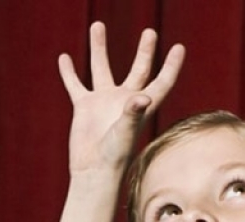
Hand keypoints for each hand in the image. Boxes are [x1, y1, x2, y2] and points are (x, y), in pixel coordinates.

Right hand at [58, 22, 184, 174]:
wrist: (93, 172)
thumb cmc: (114, 157)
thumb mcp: (125, 133)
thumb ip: (133, 113)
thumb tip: (141, 96)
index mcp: (141, 106)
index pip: (161, 81)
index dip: (171, 65)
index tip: (179, 47)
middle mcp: (124, 100)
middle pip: (139, 70)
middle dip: (145, 51)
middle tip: (150, 32)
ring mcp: (104, 102)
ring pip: (102, 68)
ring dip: (99, 47)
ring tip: (97, 25)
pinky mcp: (85, 107)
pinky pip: (76, 84)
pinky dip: (69, 72)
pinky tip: (64, 58)